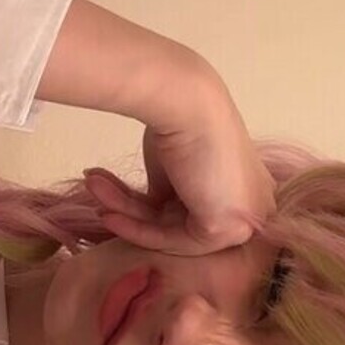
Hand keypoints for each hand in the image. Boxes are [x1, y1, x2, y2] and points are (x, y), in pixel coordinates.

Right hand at [84, 84, 275, 255]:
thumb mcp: (172, 170)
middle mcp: (252, 206)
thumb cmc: (181, 122)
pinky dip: (136, 228)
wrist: (185, 104)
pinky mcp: (224, 229)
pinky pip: (173, 241)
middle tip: (95, 191)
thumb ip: (167, 197)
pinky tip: (107, 211)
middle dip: (130, 208)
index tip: (112, 196)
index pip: (193, 213)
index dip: (148, 211)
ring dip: (124, 210)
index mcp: (247, 188)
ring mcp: (243, 220)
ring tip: (92, 187)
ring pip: (171, 232)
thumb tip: (150, 214)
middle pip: (180, 224)